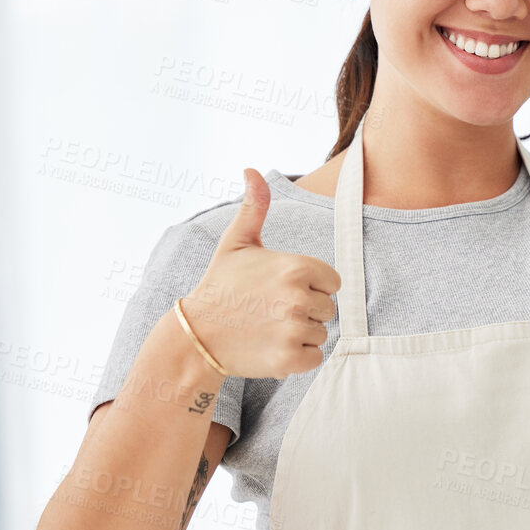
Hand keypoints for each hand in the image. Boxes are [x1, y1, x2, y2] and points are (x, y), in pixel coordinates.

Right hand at [181, 168, 341, 379]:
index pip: (332, 282)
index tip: (281, 289)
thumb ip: (254, 207)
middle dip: (304, 310)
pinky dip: (297, 356)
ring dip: (299, 333)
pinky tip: (271, 345)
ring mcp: (294, 330)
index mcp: (296, 267)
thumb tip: (251, 170)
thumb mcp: (236, 242)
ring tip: (267, 327)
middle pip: (328, 309)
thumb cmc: (220, 286)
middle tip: (270, 310)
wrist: (197, 335)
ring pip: (320, 333)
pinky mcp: (290, 359)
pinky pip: (314, 356)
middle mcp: (298, 298)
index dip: (311, 287)